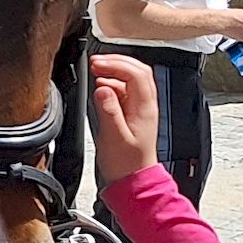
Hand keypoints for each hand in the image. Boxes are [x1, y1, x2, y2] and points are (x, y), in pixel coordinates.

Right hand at [89, 54, 159, 182]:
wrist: (132, 181)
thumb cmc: (126, 164)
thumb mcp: (114, 138)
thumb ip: (109, 111)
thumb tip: (102, 88)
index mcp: (144, 108)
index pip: (136, 74)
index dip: (116, 64)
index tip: (97, 64)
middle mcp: (145, 105)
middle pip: (138, 70)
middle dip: (117, 61)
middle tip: (96, 62)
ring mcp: (140, 108)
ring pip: (132, 78)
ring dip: (115, 70)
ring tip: (97, 70)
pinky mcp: (132, 113)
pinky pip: (126, 90)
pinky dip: (113, 82)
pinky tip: (101, 86)